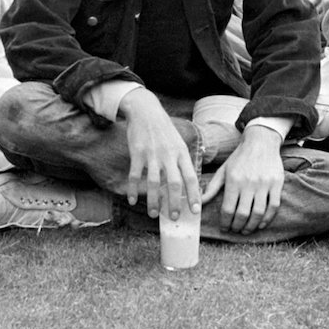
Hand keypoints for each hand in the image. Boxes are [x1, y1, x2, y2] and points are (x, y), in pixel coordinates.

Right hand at [121, 90, 201, 220]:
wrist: (145, 111)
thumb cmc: (164, 130)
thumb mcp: (178, 142)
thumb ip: (183, 161)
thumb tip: (190, 182)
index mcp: (181, 153)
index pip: (190, 177)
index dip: (194, 195)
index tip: (195, 211)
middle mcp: (168, 155)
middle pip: (173, 183)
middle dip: (174, 203)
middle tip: (174, 217)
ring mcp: (152, 154)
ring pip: (153, 182)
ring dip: (153, 200)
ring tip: (153, 214)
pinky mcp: (137, 153)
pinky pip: (134, 175)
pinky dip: (133, 190)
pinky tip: (132, 201)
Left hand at [201, 124, 283, 233]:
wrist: (261, 142)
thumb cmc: (239, 157)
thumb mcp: (223, 170)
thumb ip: (212, 187)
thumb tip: (200, 201)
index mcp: (233, 180)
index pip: (227, 208)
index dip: (225, 222)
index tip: (224, 228)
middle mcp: (248, 183)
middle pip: (242, 214)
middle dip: (237, 226)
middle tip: (235, 230)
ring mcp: (264, 184)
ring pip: (258, 213)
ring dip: (251, 226)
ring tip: (246, 230)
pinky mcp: (276, 184)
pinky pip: (273, 206)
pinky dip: (267, 218)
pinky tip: (261, 223)